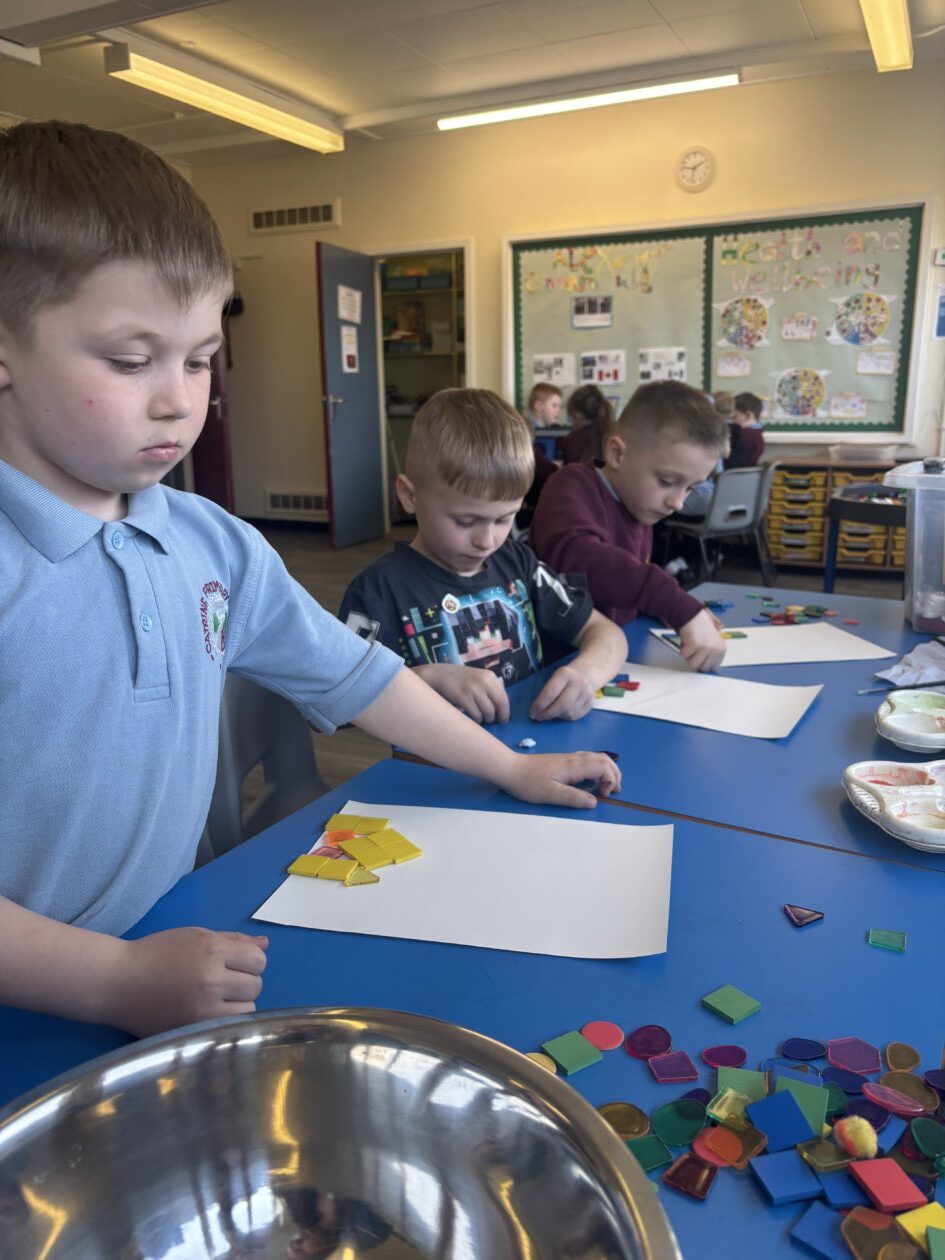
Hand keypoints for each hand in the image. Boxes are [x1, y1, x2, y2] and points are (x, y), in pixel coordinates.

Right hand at [107, 928, 268, 1037]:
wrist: (117, 982)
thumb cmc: (156, 953)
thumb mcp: (195, 936)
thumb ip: (233, 940)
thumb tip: (266, 944)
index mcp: (212, 950)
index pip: (258, 960)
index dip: (249, 961)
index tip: (233, 964)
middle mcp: (211, 978)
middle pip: (256, 985)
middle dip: (244, 982)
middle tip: (221, 982)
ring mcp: (203, 1008)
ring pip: (248, 1009)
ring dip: (237, 1004)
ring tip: (214, 999)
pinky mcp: (194, 1029)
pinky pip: (230, 1026)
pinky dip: (225, 1020)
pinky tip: (208, 1012)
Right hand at [417, 663, 509, 723]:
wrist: (438, 675)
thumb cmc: (459, 680)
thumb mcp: (477, 679)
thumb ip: (489, 690)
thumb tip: (501, 710)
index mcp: (489, 676)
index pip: (504, 697)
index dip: (505, 711)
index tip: (503, 719)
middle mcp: (484, 681)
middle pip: (499, 706)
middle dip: (498, 717)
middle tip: (493, 721)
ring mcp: (473, 689)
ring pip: (488, 712)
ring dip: (485, 719)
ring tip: (480, 718)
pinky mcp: (463, 697)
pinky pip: (476, 715)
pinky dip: (476, 719)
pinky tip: (471, 716)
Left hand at [499, 751, 620, 808]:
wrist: (510, 768)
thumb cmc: (528, 782)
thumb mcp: (550, 794)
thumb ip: (573, 798)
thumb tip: (594, 801)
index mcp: (574, 766)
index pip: (603, 766)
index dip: (610, 781)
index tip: (604, 796)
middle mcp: (574, 758)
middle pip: (604, 760)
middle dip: (614, 774)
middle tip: (615, 792)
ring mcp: (569, 758)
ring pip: (597, 758)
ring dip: (607, 771)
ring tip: (608, 787)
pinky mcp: (563, 761)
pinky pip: (588, 760)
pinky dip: (598, 769)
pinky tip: (592, 780)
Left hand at [530, 663, 595, 721]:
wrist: (586, 674)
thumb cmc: (564, 677)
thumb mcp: (554, 676)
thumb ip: (546, 690)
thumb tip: (536, 709)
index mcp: (565, 674)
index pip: (550, 692)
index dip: (540, 705)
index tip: (532, 712)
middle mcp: (578, 683)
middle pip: (562, 705)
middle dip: (547, 714)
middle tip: (538, 717)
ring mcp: (586, 694)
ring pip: (568, 713)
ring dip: (555, 716)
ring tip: (548, 714)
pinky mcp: (590, 704)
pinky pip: (575, 716)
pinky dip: (564, 717)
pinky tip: (559, 714)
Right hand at [678, 608, 726, 671]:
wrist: (691, 614)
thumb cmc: (700, 624)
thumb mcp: (713, 638)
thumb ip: (715, 649)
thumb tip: (712, 665)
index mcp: (722, 649)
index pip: (713, 666)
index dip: (704, 662)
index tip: (699, 656)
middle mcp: (716, 649)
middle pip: (703, 667)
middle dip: (696, 660)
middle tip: (694, 649)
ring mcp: (705, 648)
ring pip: (693, 664)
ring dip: (688, 656)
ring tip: (690, 644)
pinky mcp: (694, 645)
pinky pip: (684, 655)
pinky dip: (682, 649)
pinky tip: (686, 640)